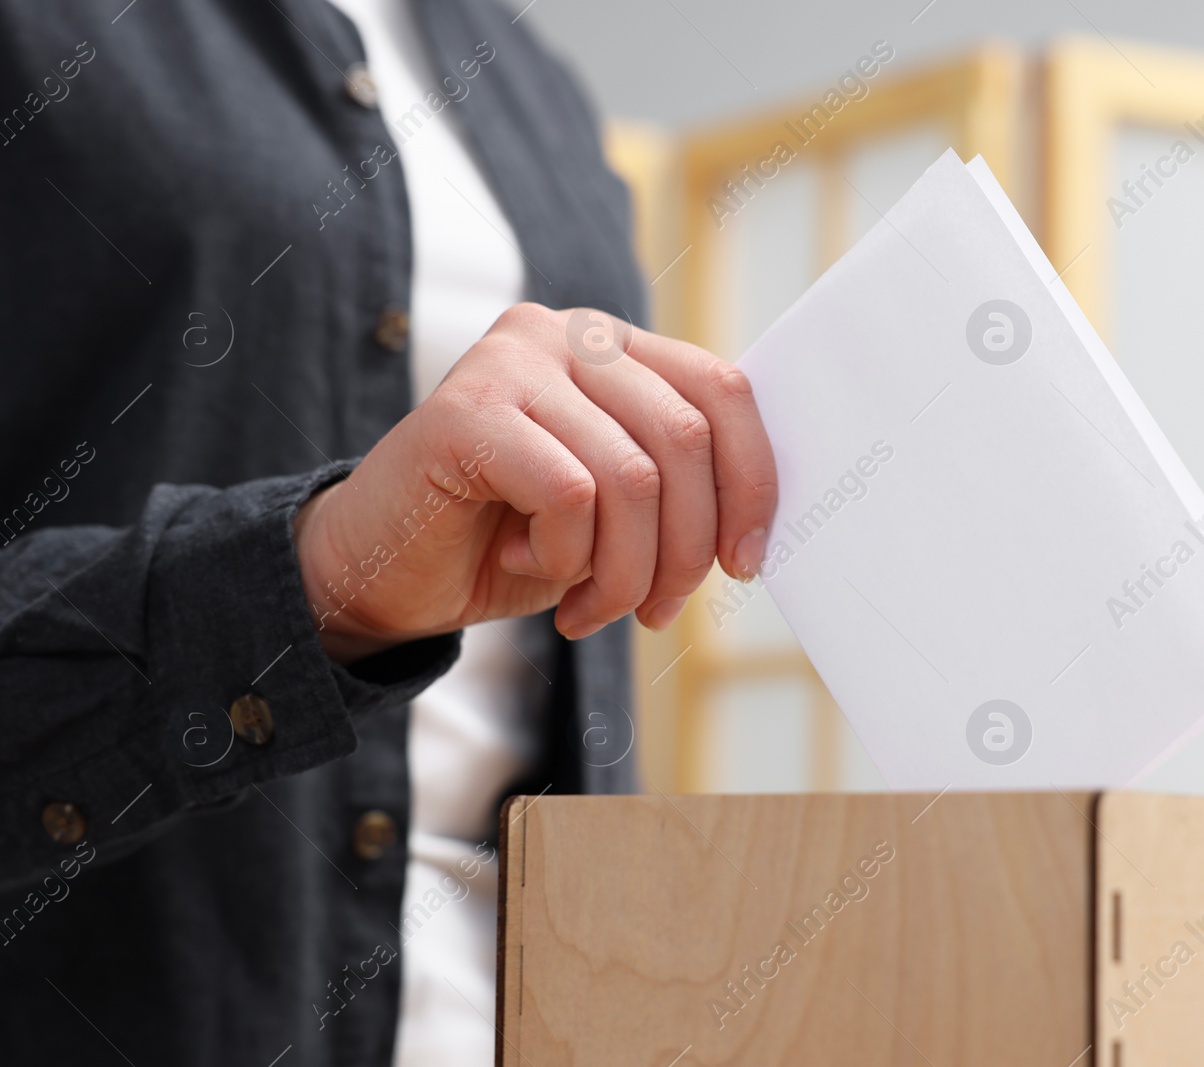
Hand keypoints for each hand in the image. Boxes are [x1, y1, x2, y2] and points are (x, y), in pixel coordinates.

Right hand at [292, 303, 776, 662]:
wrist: (380, 573)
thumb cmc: (508, 543)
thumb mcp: (617, 517)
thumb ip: (678, 494)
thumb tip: (755, 531)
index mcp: (615, 346)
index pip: (722, 391)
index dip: (751, 483)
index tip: (744, 563)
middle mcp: (567, 333)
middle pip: (684, 437)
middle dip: (686, 548)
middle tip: (657, 611)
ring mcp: (513, 362)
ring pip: (632, 477)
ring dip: (625, 572)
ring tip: (591, 608)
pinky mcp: (464, 410)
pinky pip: (569, 493)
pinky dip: (565, 558)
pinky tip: (525, 566)